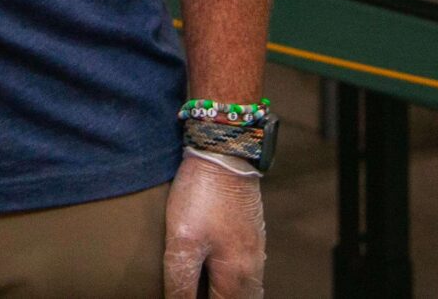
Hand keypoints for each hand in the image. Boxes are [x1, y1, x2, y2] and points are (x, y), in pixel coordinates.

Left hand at [164, 150, 265, 298]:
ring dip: (231, 295)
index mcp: (236, 275)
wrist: (225, 153)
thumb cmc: (201, 196)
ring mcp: (256, 250)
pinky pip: (250, 272)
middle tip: (196, 296)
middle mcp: (252, 267)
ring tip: (209, 291)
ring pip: (249, 290)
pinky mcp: (253, 234)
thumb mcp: (182, 241)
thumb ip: (181, 281)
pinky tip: (222, 275)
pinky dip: (238, 283)